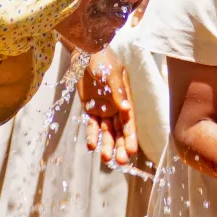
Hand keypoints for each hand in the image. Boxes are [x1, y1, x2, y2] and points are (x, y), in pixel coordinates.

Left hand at [78, 47, 136, 164]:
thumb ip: (118, 92)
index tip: (131, 150)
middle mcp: (117, 108)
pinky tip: (91, 145)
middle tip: (121, 162)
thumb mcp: (112, 74)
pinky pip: (92, 125)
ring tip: (105, 158)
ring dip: (107, 144)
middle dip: (120, 145)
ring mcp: (104, 110)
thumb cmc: (103, 61)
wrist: (85, 54)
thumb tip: (127, 109)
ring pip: (106, 131)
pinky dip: (92, 135)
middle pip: (119, 130)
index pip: (129, 122)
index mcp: (125, 100)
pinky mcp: (90, 109)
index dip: (130, 136)